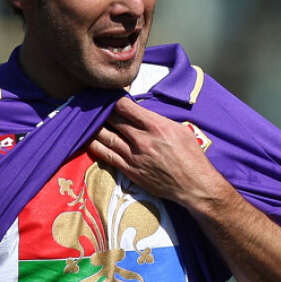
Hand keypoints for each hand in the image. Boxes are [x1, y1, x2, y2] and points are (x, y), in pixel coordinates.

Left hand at [87, 97, 220, 205]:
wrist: (193, 186)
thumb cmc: (191, 156)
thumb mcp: (179, 129)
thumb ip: (158, 120)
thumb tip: (141, 113)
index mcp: (156, 126)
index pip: (126, 107)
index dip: (115, 99)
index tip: (110, 96)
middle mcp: (142, 141)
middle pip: (113, 120)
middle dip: (102, 111)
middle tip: (94, 105)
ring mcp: (133, 157)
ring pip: (105, 137)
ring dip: (94, 127)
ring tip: (86, 119)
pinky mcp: (129, 171)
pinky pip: (106, 156)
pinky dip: (95, 146)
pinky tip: (87, 139)